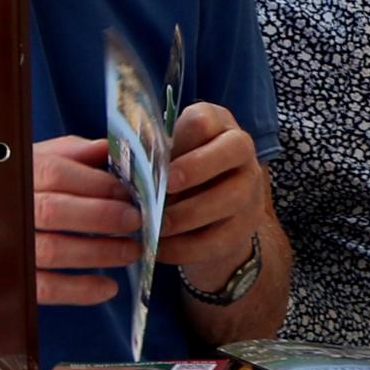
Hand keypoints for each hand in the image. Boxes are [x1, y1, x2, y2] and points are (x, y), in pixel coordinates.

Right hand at [0, 133, 142, 308]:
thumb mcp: (16, 164)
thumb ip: (63, 154)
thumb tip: (110, 146)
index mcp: (9, 174)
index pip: (57, 173)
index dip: (98, 183)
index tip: (131, 192)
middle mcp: (2, 207)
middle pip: (57, 210)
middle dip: (103, 216)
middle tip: (137, 222)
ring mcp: (0, 246)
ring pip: (54, 250)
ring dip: (99, 253)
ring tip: (131, 252)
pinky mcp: (0, 279)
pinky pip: (44, 288)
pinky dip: (78, 290)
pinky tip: (106, 288)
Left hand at [158, 103, 269, 295]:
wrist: (207, 215)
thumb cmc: (176, 176)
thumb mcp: (163, 158)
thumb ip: (148, 156)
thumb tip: (118, 162)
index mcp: (216, 126)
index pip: (206, 120)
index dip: (183, 137)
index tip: (159, 158)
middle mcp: (241, 151)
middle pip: (233, 149)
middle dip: (196, 169)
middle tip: (163, 188)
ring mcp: (251, 188)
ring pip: (233, 196)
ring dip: (189, 214)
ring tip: (157, 226)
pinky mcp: (247, 226)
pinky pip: (222, 237)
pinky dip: (187, 247)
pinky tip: (161, 249)